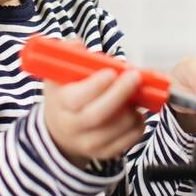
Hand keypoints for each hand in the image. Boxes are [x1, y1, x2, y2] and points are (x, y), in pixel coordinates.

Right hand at [41, 41, 146, 166]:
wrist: (59, 132)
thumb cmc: (63, 98)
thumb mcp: (57, 76)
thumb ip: (66, 56)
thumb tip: (77, 43)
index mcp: (60, 106)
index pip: (76, 99)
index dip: (96, 86)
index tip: (111, 72)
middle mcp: (73, 128)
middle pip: (98, 115)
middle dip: (120, 94)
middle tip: (135, 77)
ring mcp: (89, 144)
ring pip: (117, 128)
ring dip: (132, 108)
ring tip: (136, 93)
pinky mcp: (105, 153)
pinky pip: (128, 140)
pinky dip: (138, 124)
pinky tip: (135, 110)